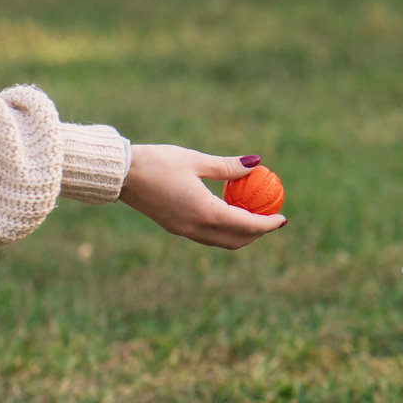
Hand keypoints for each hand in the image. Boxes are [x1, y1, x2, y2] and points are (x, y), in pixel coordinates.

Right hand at [119, 145, 287, 248]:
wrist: (120, 175)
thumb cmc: (157, 162)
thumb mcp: (196, 160)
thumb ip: (227, 167)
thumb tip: (256, 163)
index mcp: (205, 212)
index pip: (247, 226)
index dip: (268, 224)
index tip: (283, 218)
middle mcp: (196, 227)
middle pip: (237, 240)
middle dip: (257, 233)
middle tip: (270, 217)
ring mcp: (184, 231)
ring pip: (222, 241)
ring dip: (241, 233)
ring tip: (252, 215)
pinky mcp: (176, 228)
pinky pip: (208, 235)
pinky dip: (224, 229)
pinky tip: (228, 211)